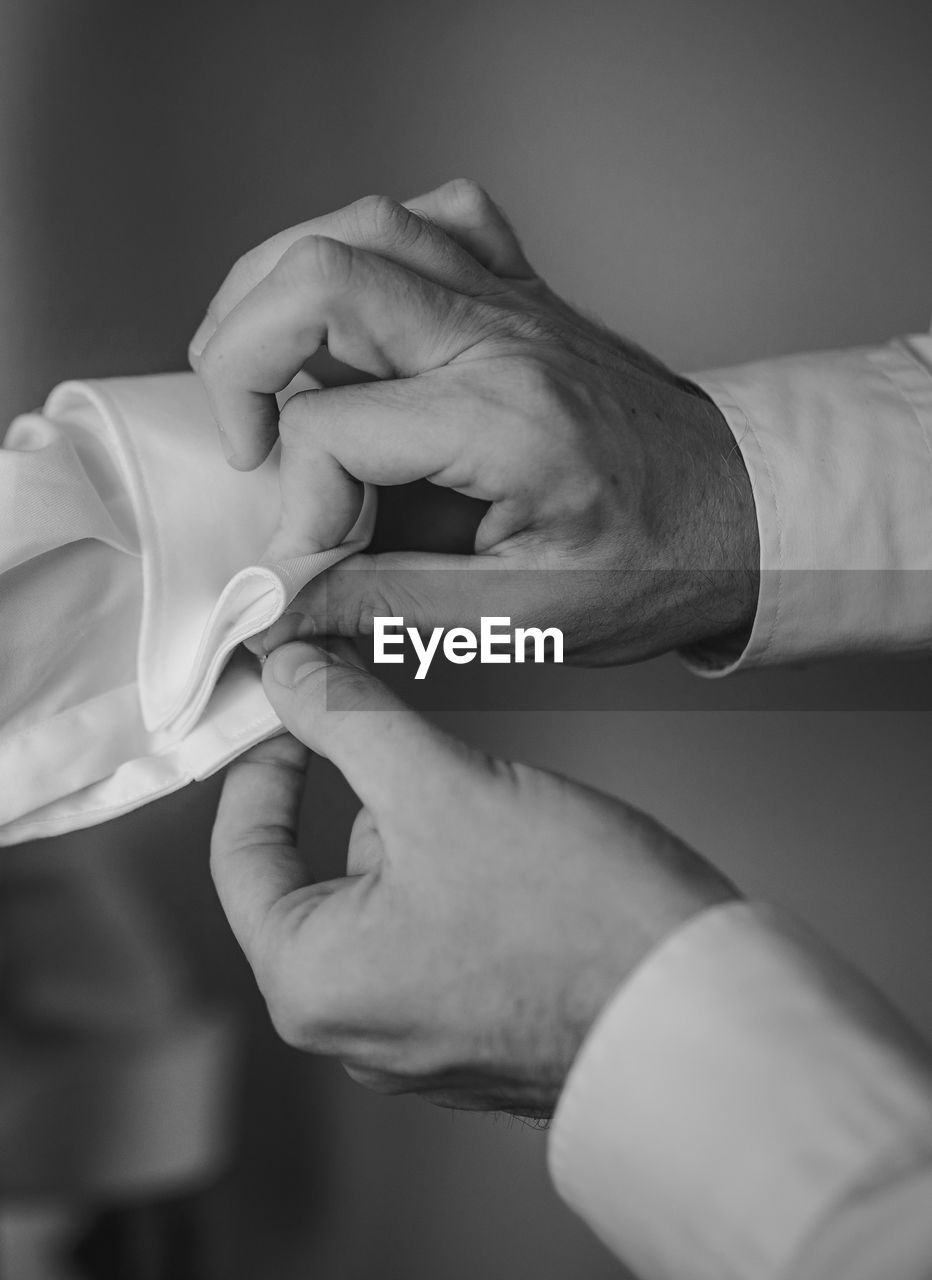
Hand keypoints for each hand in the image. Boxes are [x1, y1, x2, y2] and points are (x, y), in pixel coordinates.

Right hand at [191, 179, 758, 663]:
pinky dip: (375, 248)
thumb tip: (283, 606)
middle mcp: (503, 336)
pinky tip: (363, 312)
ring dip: (282, 285)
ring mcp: (516, 301)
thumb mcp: (522, 618)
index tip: (317, 561)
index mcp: (504, 420)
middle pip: (322, 276)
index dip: (297, 505)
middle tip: (246, 439)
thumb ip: (388, 607)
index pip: (334, 428)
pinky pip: (437, 219)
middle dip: (240, 354)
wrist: (744, 515)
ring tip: (261, 364)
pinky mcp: (527, 294)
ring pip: (364, 226)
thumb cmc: (654, 568)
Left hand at [210, 642, 736, 1114]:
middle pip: (324, 870)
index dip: (264, 760)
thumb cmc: (577, 922)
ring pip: (390, 893)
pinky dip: (467, 877)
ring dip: (430, 833)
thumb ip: (348, 718)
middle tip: (423, 744)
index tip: (294, 707)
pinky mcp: (478, 1029)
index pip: (240, 851)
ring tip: (505, 819)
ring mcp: (418, 1035)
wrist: (703, 1016)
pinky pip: (440, 928)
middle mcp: (352, 1027)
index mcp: (311, 982)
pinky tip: (529, 862)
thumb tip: (289, 670)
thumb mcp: (442, 786)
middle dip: (374, 797)